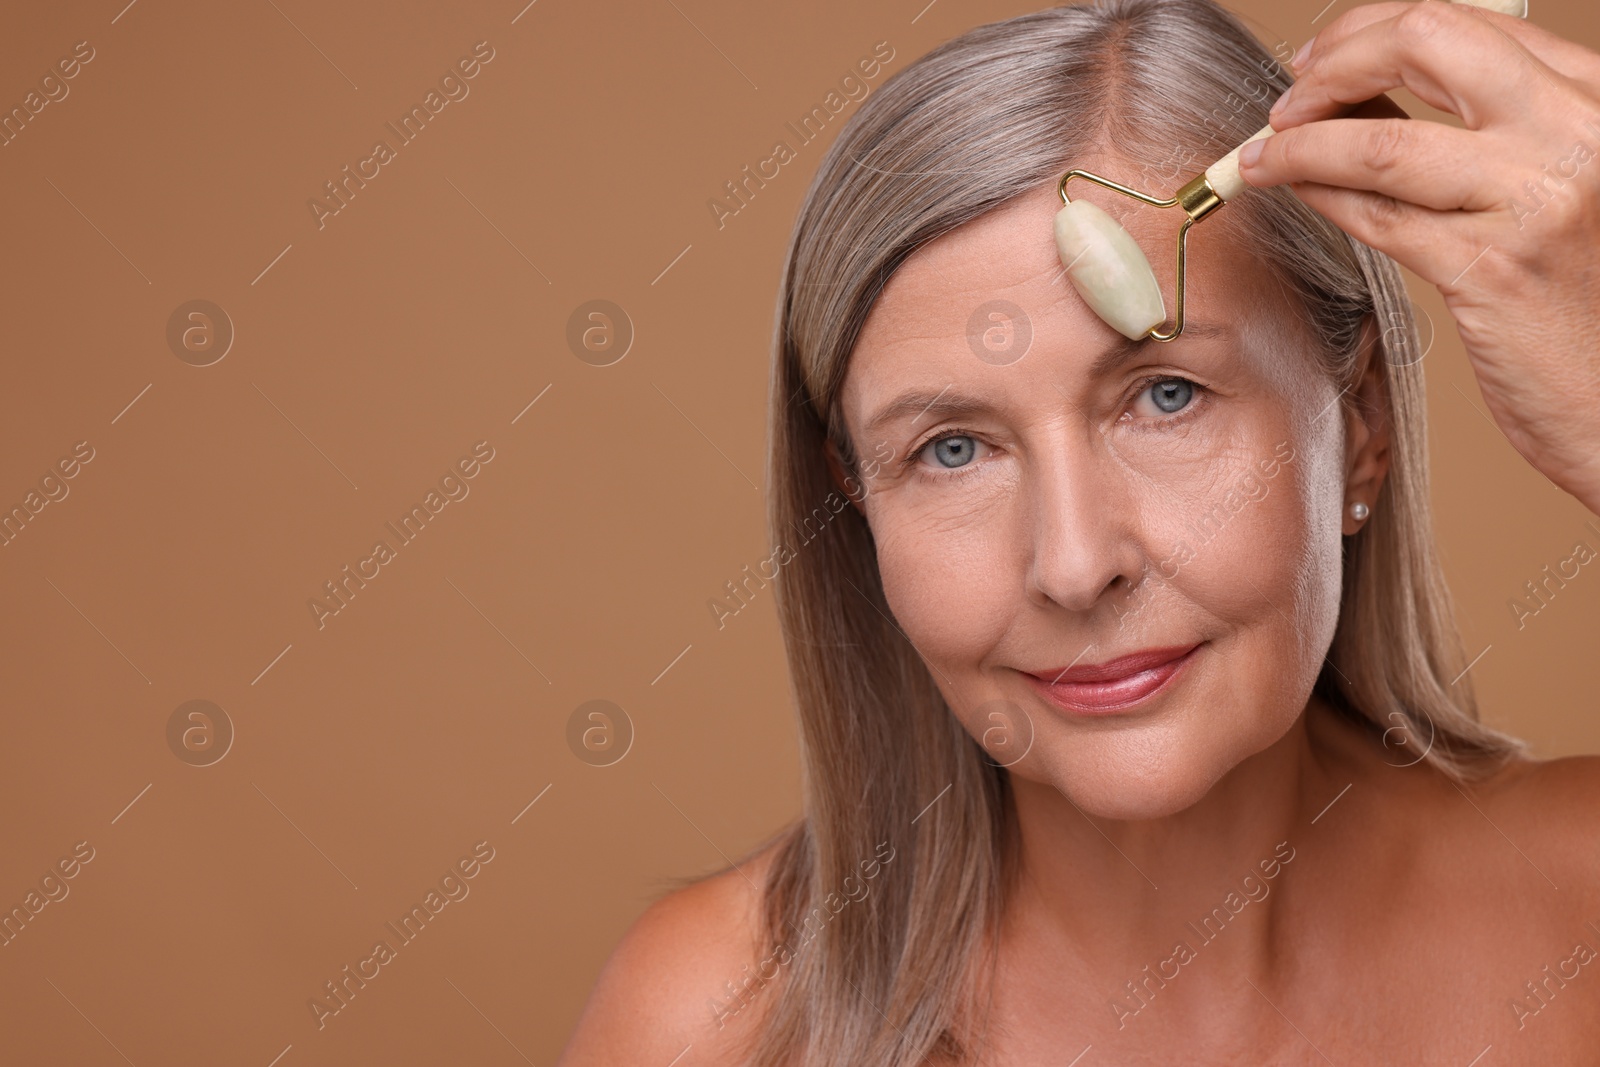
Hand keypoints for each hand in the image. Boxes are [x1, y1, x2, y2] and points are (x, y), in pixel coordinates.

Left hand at [1237, 1, 1599, 513]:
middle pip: (1426, 42)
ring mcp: (1537, 199)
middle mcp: (1578, 133)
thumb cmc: (1595, 299)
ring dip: (1300, 142)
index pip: (1469, 22)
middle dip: (1337, 59)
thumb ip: (1498, 130)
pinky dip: (1319, 195)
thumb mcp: (1569, 184)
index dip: (1376, 29)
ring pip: (1380, 140)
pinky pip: (1376, 217)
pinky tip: (1296, 192)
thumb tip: (1376, 94)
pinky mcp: (1491, 270)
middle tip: (1292, 95)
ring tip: (1263, 154)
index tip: (1329, 55)